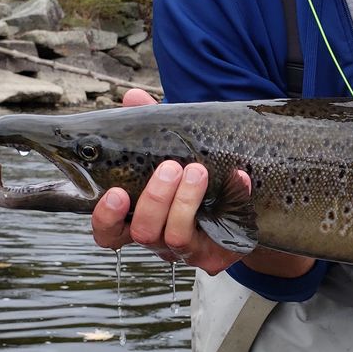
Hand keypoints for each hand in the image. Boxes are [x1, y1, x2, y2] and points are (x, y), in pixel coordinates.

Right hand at [90, 89, 313, 277]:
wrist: (246, 206)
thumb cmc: (197, 176)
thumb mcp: (173, 151)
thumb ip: (152, 128)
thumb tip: (133, 98)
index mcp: (139, 218)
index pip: (108, 232)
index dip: (107, 217)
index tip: (117, 192)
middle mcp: (159, 238)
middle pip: (143, 232)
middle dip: (154, 199)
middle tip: (170, 168)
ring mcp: (188, 249)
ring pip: (176, 237)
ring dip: (185, 201)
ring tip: (197, 170)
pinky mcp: (219, 253)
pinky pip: (221, 233)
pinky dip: (231, 200)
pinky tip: (239, 178)